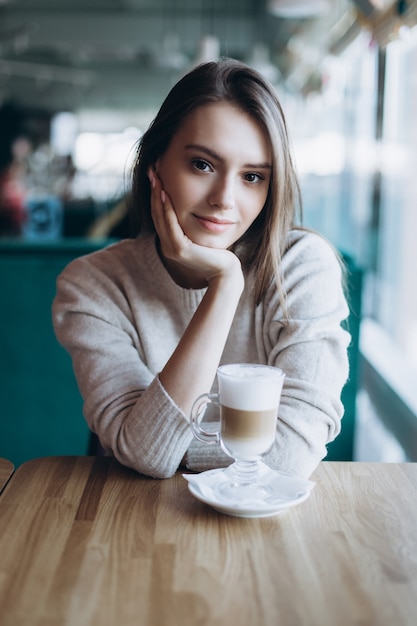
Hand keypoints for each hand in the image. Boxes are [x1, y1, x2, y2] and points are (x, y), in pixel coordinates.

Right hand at [148, 168, 242, 287]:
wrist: (225, 272)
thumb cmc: (218, 253)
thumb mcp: (202, 234)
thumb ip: (194, 223)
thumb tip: (196, 204)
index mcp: (170, 242)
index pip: (160, 214)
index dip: (156, 194)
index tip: (156, 174)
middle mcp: (167, 246)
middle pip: (157, 213)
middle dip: (154, 190)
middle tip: (152, 170)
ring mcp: (172, 249)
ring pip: (161, 218)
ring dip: (157, 196)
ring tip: (156, 177)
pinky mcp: (180, 250)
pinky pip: (171, 226)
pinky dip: (167, 209)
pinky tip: (166, 193)